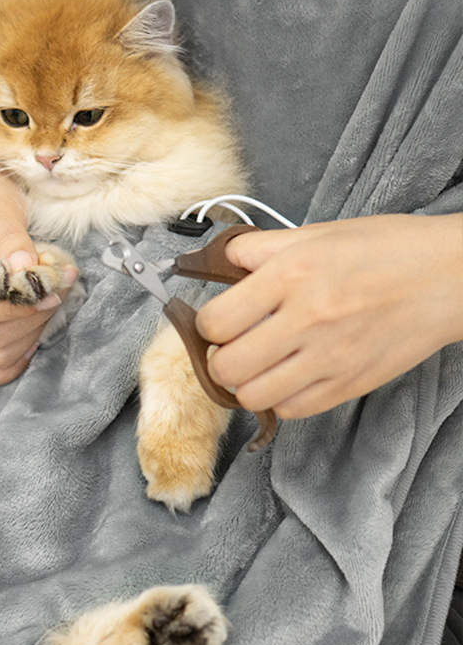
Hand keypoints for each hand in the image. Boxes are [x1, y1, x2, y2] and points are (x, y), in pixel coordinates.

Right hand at [0, 149, 77, 385]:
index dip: (13, 311)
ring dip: (31, 333)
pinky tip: (36, 334)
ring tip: (54, 298)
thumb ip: (12, 240)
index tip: (48, 296)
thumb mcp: (0, 210)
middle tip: (61, 290)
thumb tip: (26, 270)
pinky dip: (15, 356)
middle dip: (29, 320)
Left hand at [196, 213, 462, 417]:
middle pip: (227, 367)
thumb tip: (216, 262)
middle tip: (230, 346)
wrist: (448, 277)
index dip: (206, 324)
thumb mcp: (316, 234)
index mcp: (292, 275)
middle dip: (218, 358)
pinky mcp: (349, 385)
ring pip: (253, 396)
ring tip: (257, 364)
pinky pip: (291, 410)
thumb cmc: (384, 250)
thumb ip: (258, 249)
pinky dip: (280, 398)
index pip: (215, 321)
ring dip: (245, 382)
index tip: (216, 321)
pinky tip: (287, 376)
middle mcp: (307, 319)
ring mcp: (329, 358)